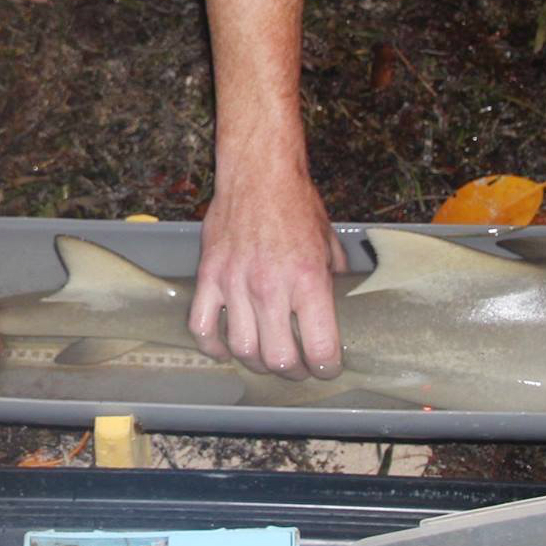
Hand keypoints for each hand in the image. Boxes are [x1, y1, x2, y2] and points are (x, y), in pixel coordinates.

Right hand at [190, 170, 347, 379]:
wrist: (258, 173)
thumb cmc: (296, 205)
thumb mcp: (329, 244)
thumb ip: (334, 281)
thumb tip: (342, 308)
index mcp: (308, 280)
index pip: (320, 349)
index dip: (327, 369)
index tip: (327, 368)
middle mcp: (270, 286)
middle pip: (279, 359)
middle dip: (294, 372)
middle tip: (299, 366)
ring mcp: (234, 282)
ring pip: (242, 349)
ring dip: (258, 363)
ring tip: (267, 358)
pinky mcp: (209, 275)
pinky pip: (202, 327)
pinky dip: (214, 347)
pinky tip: (228, 348)